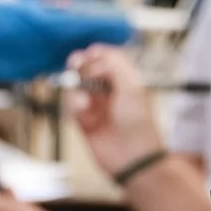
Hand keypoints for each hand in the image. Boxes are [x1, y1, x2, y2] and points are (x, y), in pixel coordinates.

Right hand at [65, 47, 166, 180]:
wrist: (131, 157)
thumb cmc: (139, 125)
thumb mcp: (132, 88)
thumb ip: (114, 66)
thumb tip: (96, 54)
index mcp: (126, 80)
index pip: (107, 58)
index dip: (97, 54)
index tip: (90, 54)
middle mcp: (110, 91)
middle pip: (88, 69)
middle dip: (80, 65)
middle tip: (76, 63)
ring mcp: (96, 105)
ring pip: (77, 86)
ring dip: (77, 87)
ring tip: (84, 98)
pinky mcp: (84, 121)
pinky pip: (71, 105)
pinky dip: (73, 104)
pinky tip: (82, 109)